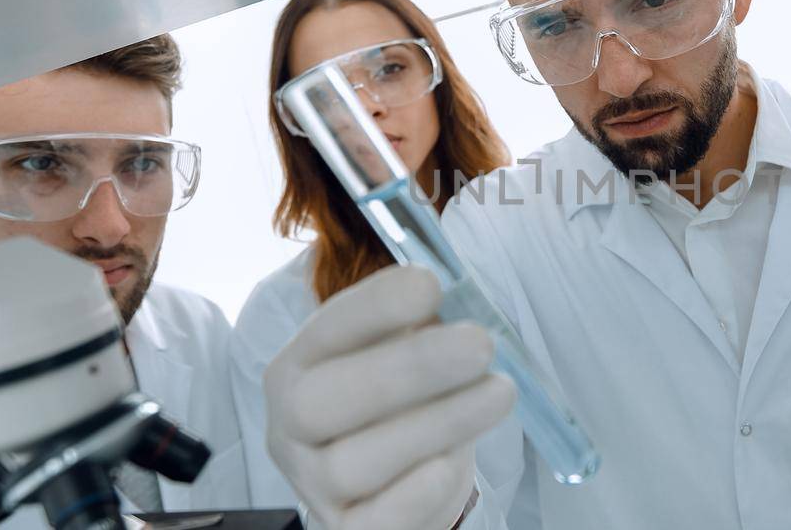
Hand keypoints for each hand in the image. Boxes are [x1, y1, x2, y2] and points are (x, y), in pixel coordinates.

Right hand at [264, 265, 515, 528]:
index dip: (374, 308)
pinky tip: (448, 465)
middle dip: (407, 368)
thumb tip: (460, 298)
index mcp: (300, 366)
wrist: (407, 486)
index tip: (431, 285)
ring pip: (353, 463)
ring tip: (498, 394)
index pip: (324, 331)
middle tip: (480, 344)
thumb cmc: (409, 405)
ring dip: (435, 424)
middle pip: (324, 401)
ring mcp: (313, 485)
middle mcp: (292, 426)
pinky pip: (373, 521)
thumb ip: (423, 327)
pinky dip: (412, 492)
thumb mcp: (409, 356)